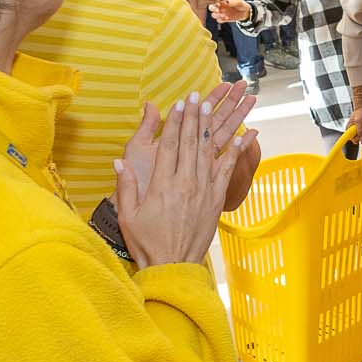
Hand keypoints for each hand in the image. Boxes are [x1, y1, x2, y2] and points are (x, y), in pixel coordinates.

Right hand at [114, 89, 257, 268]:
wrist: (173, 265)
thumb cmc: (147, 242)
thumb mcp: (128, 216)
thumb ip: (125, 187)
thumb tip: (118, 162)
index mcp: (162, 185)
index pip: (169, 145)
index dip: (174, 122)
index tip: (178, 104)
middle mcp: (185, 183)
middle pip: (191, 142)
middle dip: (194, 116)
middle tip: (197, 95)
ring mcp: (203, 191)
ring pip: (208, 151)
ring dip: (212, 126)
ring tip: (214, 106)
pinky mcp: (216, 200)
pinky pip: (227, 171)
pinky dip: (235, 151)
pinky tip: (243, 135)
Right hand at [211, 0, 251, 23]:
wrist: (246, 12)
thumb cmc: (241, 4)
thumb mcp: (238, 2)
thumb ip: (232, 2)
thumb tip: (226, 2)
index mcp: (222, 1)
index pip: (214, 1)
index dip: (215, 2)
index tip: (218, 4)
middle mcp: (220, 7)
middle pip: (211, 8)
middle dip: (213, 9)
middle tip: (218, 10)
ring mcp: (221, 13)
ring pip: (214, 15)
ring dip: (217, 15)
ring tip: (224, 15)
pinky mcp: (224, 19)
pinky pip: (219, 20)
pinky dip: (221, 19)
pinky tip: (226, 18)